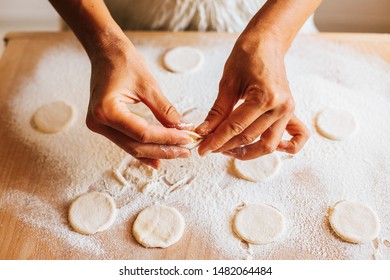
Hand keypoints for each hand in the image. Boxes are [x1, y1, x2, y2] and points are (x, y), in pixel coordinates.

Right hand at [86, 39, 190, 168]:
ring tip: (177, 153)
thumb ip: (165, 111)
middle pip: (136, 146)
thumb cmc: (124, 62)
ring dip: (155, 152)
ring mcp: (99, 125)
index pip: (142, 133)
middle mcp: (98, 122)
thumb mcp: (149, 86)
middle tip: (185, 151)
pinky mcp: (104, 125)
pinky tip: (158, 158)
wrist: (105, 51)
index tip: (186, 139)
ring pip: (131, 147)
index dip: (167, 139)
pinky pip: (126, 141)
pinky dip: (143, 149)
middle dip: (163, 150)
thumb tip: (183, 129)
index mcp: (106, 110)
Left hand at [196, 33, 308, 159]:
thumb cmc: (247, 57)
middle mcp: (280, 108)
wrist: (267, 43)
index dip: (216, 141)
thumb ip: (217, 112)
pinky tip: (265, 147)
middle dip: (226, 146)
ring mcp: (288, 111)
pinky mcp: (290, 112)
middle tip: (209, 147)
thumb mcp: (228, 83)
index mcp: (264, 98)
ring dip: (247, 151)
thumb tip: (204, 132)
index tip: (202, 149)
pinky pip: (297, 137)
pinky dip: (286, 148)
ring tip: (227, 148)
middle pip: (249, 138)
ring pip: (267, 144)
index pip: (235, 128)